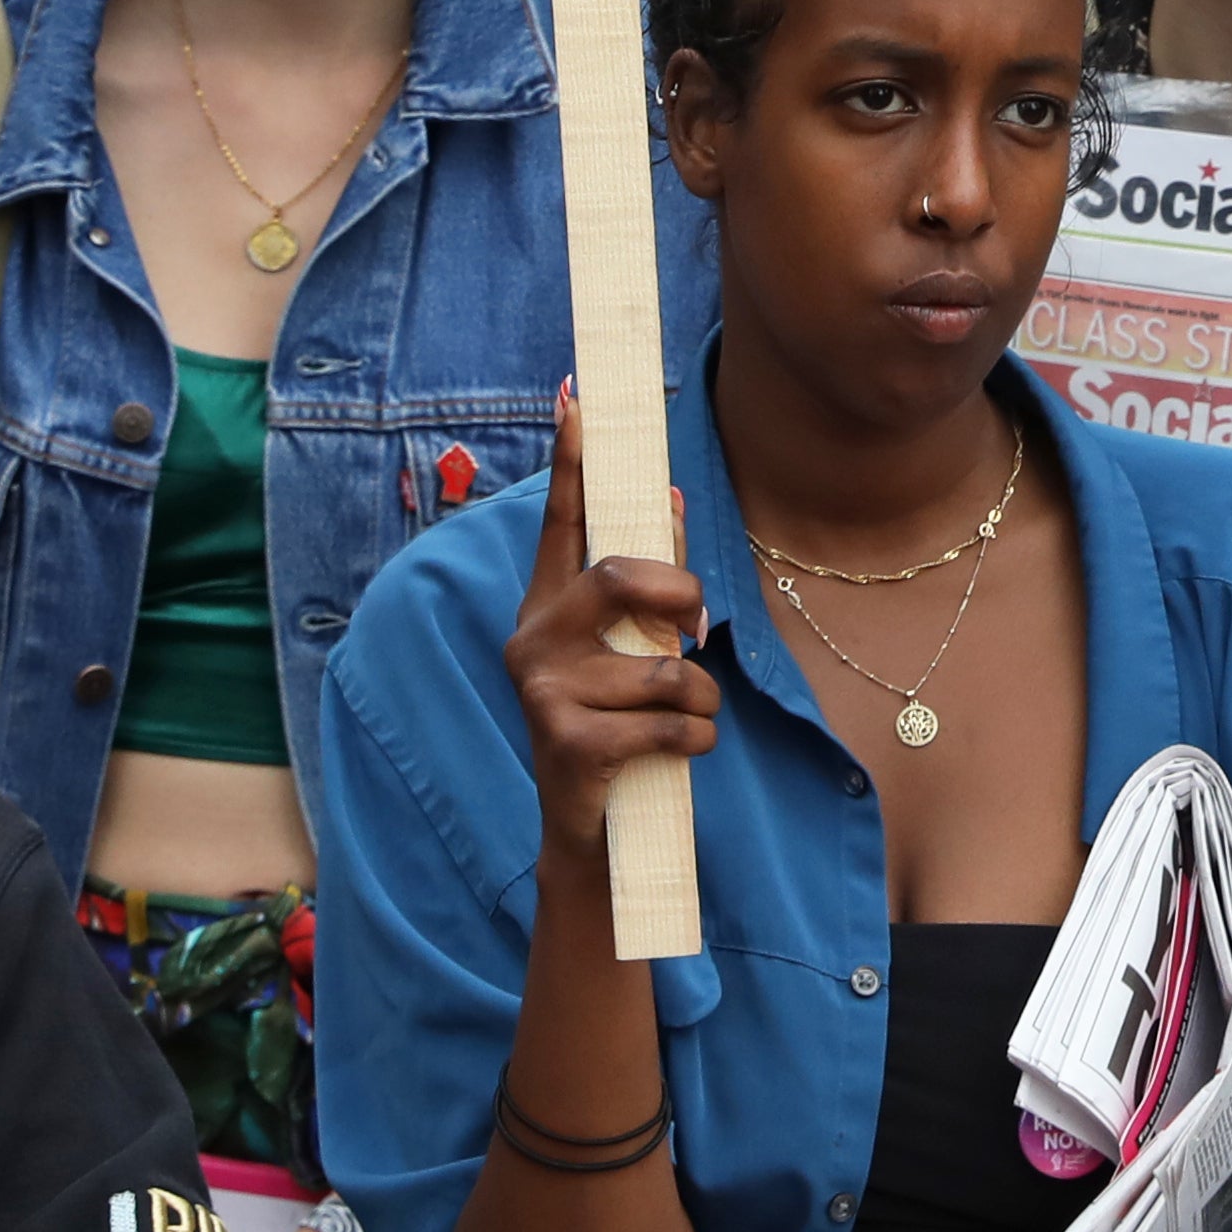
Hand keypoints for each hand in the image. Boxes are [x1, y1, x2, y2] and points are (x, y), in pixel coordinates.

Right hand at [505, 385, 713, 859]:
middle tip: (697, 631)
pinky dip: (697, 741)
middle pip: (622, 577)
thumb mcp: (629, 653)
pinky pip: (675, 723)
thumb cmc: (618, 727)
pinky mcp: (570, 744)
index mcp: (546, 608)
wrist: (591, 836)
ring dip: (700, 700)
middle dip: (683, 599)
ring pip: (669, 667)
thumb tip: (674, 498)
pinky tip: (673, 756)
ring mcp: (544, 692)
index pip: (562, 521)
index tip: (577, 395)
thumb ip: (646, 585)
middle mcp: (531, 639)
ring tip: (679, 721)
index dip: (570, 459)